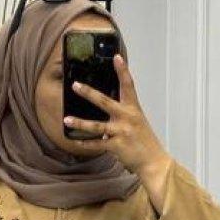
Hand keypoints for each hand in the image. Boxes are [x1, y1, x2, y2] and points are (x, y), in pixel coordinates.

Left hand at [62, 54, 168, 177]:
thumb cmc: (144, 141)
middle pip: (105, 102)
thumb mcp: (137, 122)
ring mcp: (122, 132)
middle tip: (75, 85)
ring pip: (96, 126)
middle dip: (88, 93)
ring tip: (66, 120)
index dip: (123, 70)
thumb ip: (123, 114)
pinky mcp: (117, 146)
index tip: (116, 57)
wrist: (153, 161)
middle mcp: (127, 118)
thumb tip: (105, 110)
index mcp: (133, 109)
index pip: (128, 85)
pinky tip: (75, 141)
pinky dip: (85, 143)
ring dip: (79, 123)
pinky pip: (97, 144)